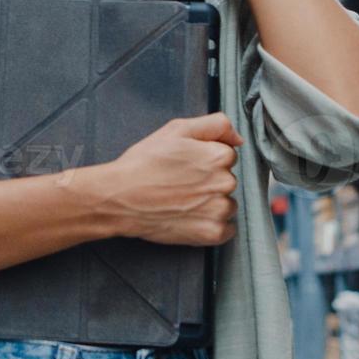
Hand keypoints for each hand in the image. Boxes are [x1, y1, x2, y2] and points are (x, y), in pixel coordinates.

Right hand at [96, 112, 243, 246]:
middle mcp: (225, 183)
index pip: (226, 157)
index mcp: (218, 156)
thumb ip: (215, 125)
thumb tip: (239, 139)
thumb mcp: (176, 130)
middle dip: (208, 181)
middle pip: (227, 180)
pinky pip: (227, 229)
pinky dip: (211, 225)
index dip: (204, 160)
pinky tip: (190, 218)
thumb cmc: (144, 163)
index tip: (186, 166)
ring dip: (211, 204)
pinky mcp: (213, 233)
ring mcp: (219, 210)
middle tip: (180, 184)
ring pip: (227, 204)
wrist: (120, 197)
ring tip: (182, 201)